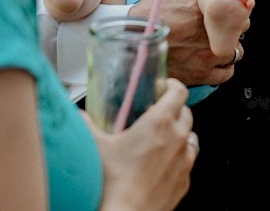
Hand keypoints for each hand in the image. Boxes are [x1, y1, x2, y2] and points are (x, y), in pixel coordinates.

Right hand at [85, 78, 195, 210]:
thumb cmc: (112, 184)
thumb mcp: (95, 147)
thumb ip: (86, 125)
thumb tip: (79, 115)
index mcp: (159, 123)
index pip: (179, 91)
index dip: (172, 85)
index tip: (163, 87)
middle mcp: (177, 138)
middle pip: (186, 112)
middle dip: (173, 109)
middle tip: (155, 114)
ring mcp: (184, 160)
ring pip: (190, 136)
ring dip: (179, 133)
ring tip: (160, 139)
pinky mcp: (185, 180)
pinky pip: (188, 160)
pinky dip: (179, 157)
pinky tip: (162, 162)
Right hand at [130, 0, 242, 85]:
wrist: (134, 43)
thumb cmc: (150, 13)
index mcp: (208, 11)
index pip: (237, 11)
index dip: (232, 12)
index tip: (223, 14)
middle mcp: (213, 34)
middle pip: (239, 32)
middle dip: (231, 30)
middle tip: (219, 30)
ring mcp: (209, 56)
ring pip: (235, 53)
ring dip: (229, 49)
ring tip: (216, 46)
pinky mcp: (202, 75)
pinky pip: (226, 73)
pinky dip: (223, 68)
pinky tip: (215, 62)